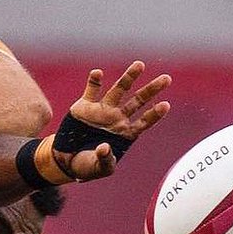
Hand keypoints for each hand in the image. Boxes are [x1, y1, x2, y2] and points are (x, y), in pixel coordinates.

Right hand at [57, 61, 171, 180]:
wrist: (65, 160)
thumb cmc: (87, 166)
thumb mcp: (99, 168)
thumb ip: (105, 160)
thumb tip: (105, 147)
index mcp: (125, 133)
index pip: (144, 122)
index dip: (155, 114)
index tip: (166, 105)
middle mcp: (116, 118)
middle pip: (138, 100)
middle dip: (152, 90)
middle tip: (167, 78)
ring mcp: (101, 110)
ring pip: (119, 90)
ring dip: (129, 77)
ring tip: (140, 64)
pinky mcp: (84, 106)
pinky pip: (91, 90)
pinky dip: (94, 81)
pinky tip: (98, 73)